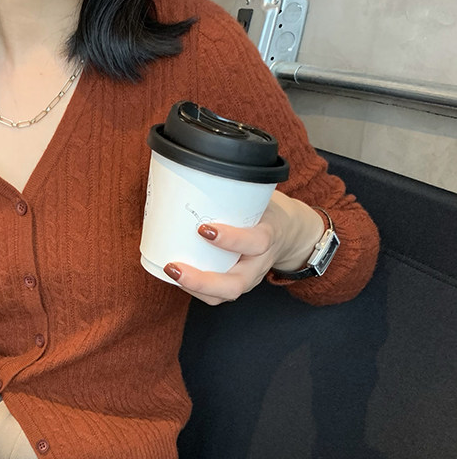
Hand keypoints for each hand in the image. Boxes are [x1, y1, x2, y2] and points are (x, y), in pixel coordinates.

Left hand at [163, 191, 324, 305]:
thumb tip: (196, 162)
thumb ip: (236, 189)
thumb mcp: (260, 198)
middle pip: (235, 284)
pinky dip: (195, 289)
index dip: (231, 239)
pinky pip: (216, 296)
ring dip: (194, 288)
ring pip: (224, 295)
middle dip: (202, 280)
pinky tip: (176, 276)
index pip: (255, 242)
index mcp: (269, 237)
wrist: (289, 234)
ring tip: (170, 271)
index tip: (204, 228)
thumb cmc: (266, 212)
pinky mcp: (237, 285)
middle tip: (174, 267)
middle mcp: (259, 264)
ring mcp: (249, 279)